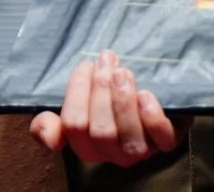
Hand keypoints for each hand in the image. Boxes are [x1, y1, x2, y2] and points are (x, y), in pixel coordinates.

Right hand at [30, 52, 176, 165]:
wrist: (156, 100)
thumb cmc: (110, 103)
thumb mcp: (80, 107)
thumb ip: (54, 120)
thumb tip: (45, 128)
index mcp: (86, 145)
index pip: (73, 126)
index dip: (77, 92)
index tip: (86, 65)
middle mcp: (111, 153)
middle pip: (100, 131)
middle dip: (101, 91)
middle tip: (107, 60)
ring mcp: (139, 150)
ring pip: (126, 135)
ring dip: (123, 100)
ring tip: (123, 72)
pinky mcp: (167, 141)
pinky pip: (161, 137)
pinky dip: (151, 116)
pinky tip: (145, 95)